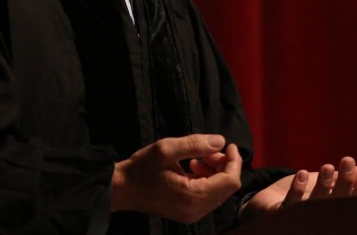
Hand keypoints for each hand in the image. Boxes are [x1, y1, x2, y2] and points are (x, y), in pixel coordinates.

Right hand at [111, 134, 242, 223]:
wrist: (122, 189)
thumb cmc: (142, 168)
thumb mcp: (166, 149)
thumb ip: (195, 144)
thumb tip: (221, 142)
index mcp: (194, 195)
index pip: (230, 181)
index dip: (234, 161)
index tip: (229, 145)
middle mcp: (197, 210)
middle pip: (227, 187)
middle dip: (223, 166)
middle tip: (208, 151)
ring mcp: (193, 214)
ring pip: (219, 192)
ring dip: (215, 172)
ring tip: (198, 158)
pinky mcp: (188, 214)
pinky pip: (208, 197)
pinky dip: (207, 180)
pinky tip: (192, 168)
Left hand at [239, 156, 356, 221]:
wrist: (272, 202)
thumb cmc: (308, 192)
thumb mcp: (331, 182)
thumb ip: (354, 176)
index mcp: (337, 211)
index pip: (355, 201)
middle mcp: (323, 219)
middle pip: (337, 203)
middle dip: (344, 182)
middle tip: (347, 161)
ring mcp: (303, 220)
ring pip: (315, 204)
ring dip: (322, 185)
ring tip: (327, 167)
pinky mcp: (281, 216)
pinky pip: (290, 206)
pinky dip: (297, 190)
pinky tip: (302, 175)